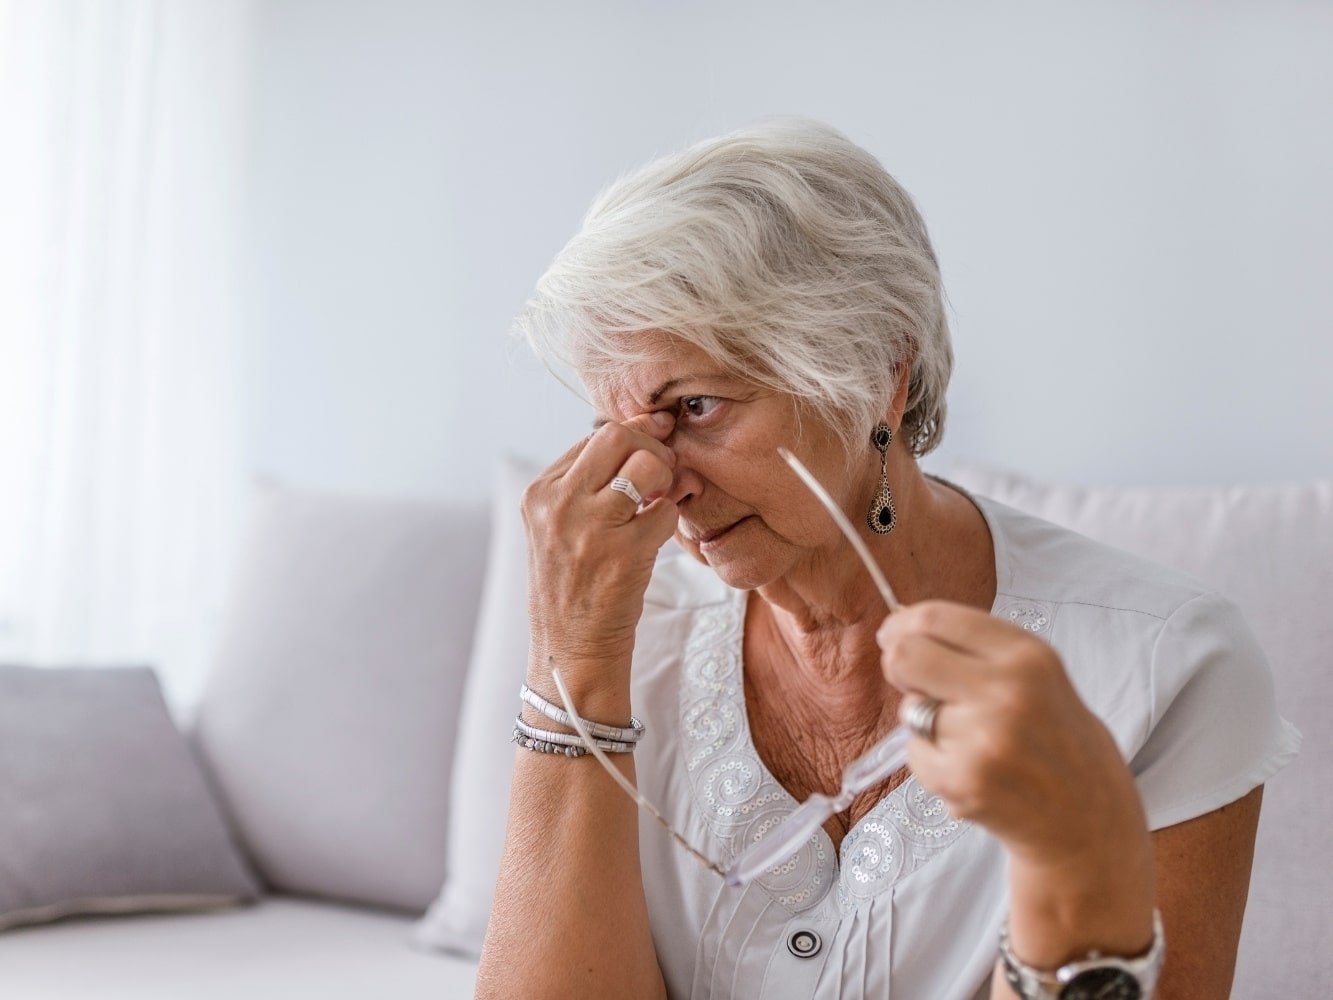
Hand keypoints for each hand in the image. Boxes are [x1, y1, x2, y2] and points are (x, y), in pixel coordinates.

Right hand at [522, 411, 679, 701]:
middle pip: (619, 436)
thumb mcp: (559, 526)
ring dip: (665, 478)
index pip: (595, 435)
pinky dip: (670, 519)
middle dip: (650, 448)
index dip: (632, 440)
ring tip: (661, 501)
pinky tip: (657, 536)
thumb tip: (645, 430)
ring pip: (646, 463)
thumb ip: (588, 482)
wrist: (571, 649)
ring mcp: (591, 527)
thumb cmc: (574, 583)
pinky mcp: (623, 553)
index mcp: (540, 492)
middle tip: (661, 475)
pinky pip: (666, 509)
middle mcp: (559, 503)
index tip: (649, 455)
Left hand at [875, 601, 1149, 873]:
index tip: (892, 635)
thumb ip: (976, 649)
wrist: (1089, 819)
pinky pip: (914, 754)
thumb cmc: (1055, 739)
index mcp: (1028, 656)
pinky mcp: (963, 781)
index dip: (901, 624)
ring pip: (910, 710)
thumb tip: (900, 632)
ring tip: (971, 742)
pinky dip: (931, 762)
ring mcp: (984, 738)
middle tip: (915, 684)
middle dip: (898, 667)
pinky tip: (971, 772)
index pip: (935, 618)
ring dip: (925, 723)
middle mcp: (1008, 691)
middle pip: (906, 656)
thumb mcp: (1036, 675)